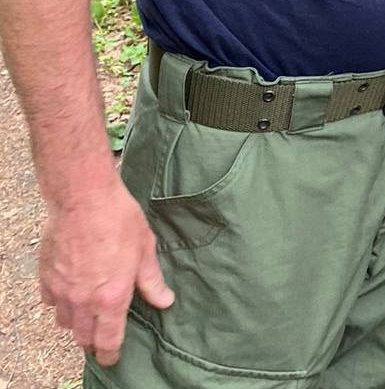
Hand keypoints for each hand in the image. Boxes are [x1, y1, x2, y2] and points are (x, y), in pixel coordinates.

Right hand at [40, 177, 173, 365]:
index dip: (110, 353)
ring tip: (88, 313)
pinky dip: (60, 303)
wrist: (84, 199)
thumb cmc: (119, 220)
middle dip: (93, 340)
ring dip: (77, 323)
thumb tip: (164, 301)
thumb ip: (151, 280)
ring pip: (66, 323)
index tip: (111, 358)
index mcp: (112, 297)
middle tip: (102, 335)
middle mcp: (84, 301)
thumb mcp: (145, 248)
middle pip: (84, 336)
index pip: (109, 339)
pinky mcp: (46, 278)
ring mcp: (62, 291)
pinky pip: (51, 303)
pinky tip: (71, 291)